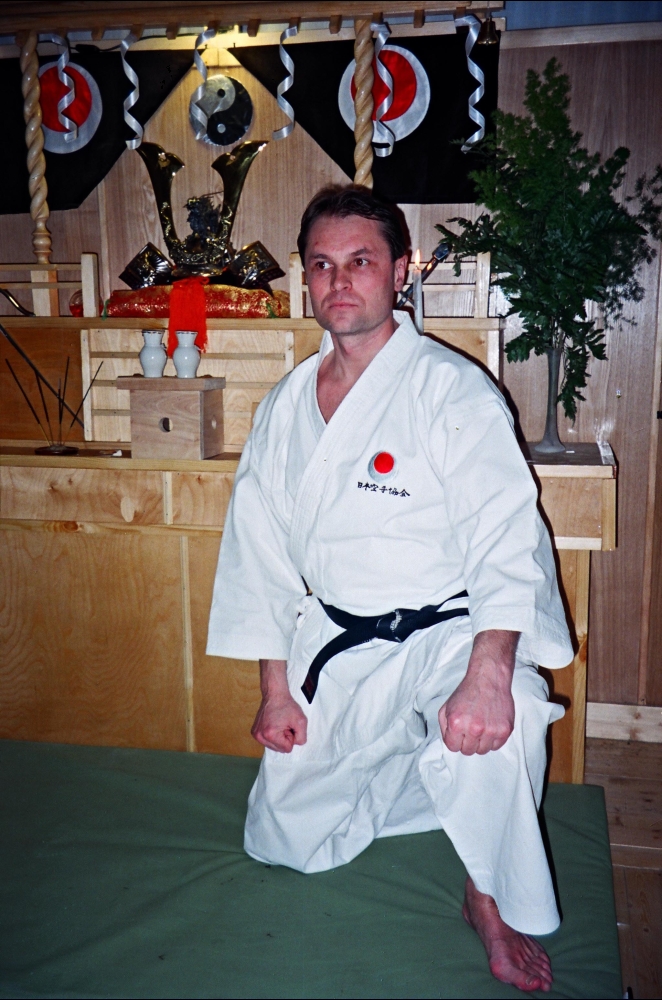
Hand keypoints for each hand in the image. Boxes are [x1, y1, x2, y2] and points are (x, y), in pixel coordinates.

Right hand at [252, 659, 307, 752]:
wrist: (274, 694)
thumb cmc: (287, 705)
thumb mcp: (301, 721)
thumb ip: (302, 738)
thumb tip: (295, 744)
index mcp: (270, 734)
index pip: (287, 748)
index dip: (291, 737)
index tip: (288, 725)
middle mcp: (260, 736)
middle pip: (280, 749)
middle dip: (285, 738)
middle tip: (284, 724)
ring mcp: (256, 735)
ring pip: (274, 746)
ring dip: (279, 737)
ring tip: (279, 723)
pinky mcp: (255, 732)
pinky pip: (268, 741)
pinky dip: (273, 735)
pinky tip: (274, 724)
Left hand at [439, 630, 518, 755]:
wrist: (489, 678)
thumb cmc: (467, 692)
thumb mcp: (447, 707)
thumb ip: (444, 727)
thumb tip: (449, 741)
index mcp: (456, 723)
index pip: (453, 747)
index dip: (455, 740)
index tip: (459, 733)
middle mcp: (474, 729)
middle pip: (468, 751)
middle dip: (467, 742)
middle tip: (470, 729)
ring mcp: (491, 730)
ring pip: (482, 750)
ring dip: (480, 742)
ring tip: (481, 727)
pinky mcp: (505, 730)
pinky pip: (496, 746)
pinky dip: (493, 740)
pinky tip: (490, 726)